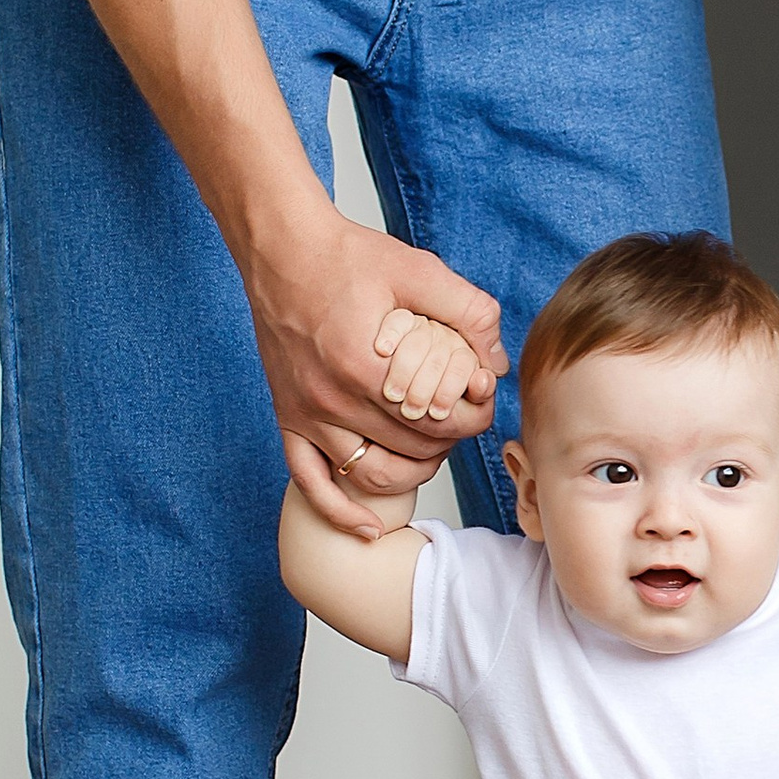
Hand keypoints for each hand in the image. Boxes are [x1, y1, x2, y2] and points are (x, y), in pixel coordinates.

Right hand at [248, 213, 502, 541]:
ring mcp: (304, 414)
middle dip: (449, 442)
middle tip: (464, 423)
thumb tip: (497, 361)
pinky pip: (311, 483)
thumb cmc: (347, 256)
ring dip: (411, 474)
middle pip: (410, 449)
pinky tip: (369, 528)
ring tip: (432, 454)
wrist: (282, 249)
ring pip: (370, 475)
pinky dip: (341, 513)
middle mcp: (330, 398)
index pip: (437, 419)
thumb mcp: (418, 270)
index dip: (471, 419)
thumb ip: (467, 311)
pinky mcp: (287, 418)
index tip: (482, 406)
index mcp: (364, 365)